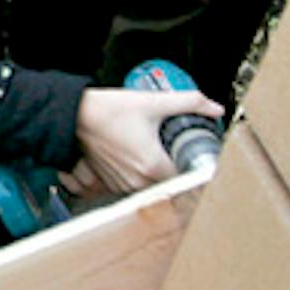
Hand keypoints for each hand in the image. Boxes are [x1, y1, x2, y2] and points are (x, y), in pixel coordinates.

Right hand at [62, 86, 224, 197]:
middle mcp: (137, 180)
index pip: (185, 179)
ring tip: (154, 153)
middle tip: (176, 152)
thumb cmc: (108, 111)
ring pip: (150, 187)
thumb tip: (214, 108)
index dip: (192, 168)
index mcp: (152, 165)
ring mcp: (122, 184)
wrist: (75, 116)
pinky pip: (133, 186)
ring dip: (155, 174)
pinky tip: (136, 157)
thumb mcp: (153, 102)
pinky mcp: (110, 183)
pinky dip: (138, 175)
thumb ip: (189, 102)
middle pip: (169, 183)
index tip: (195, 159)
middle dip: (174, 169)